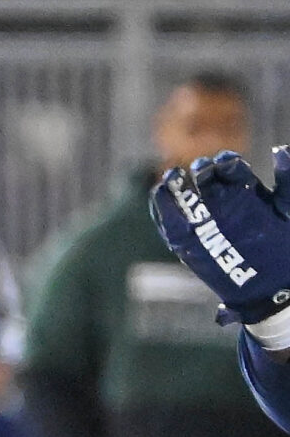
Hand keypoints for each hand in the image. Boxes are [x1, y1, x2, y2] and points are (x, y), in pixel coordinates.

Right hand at [152, 147, 289, 337]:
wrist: (269, 287)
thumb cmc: (283, 247)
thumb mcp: (287, 209)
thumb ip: (287, 179)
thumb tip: (280, 149)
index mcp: (246, 191)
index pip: (230, 167)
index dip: (226, 161)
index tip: (226, 164)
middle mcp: (222, 202)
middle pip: (205, 176)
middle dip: (202, 170)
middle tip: (203, 172)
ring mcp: (201, 221)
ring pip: (183, 194)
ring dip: (176, 183)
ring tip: (173, 177)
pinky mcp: (185, 241)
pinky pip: (167, 220)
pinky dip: (160, 206)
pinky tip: (159, 193)